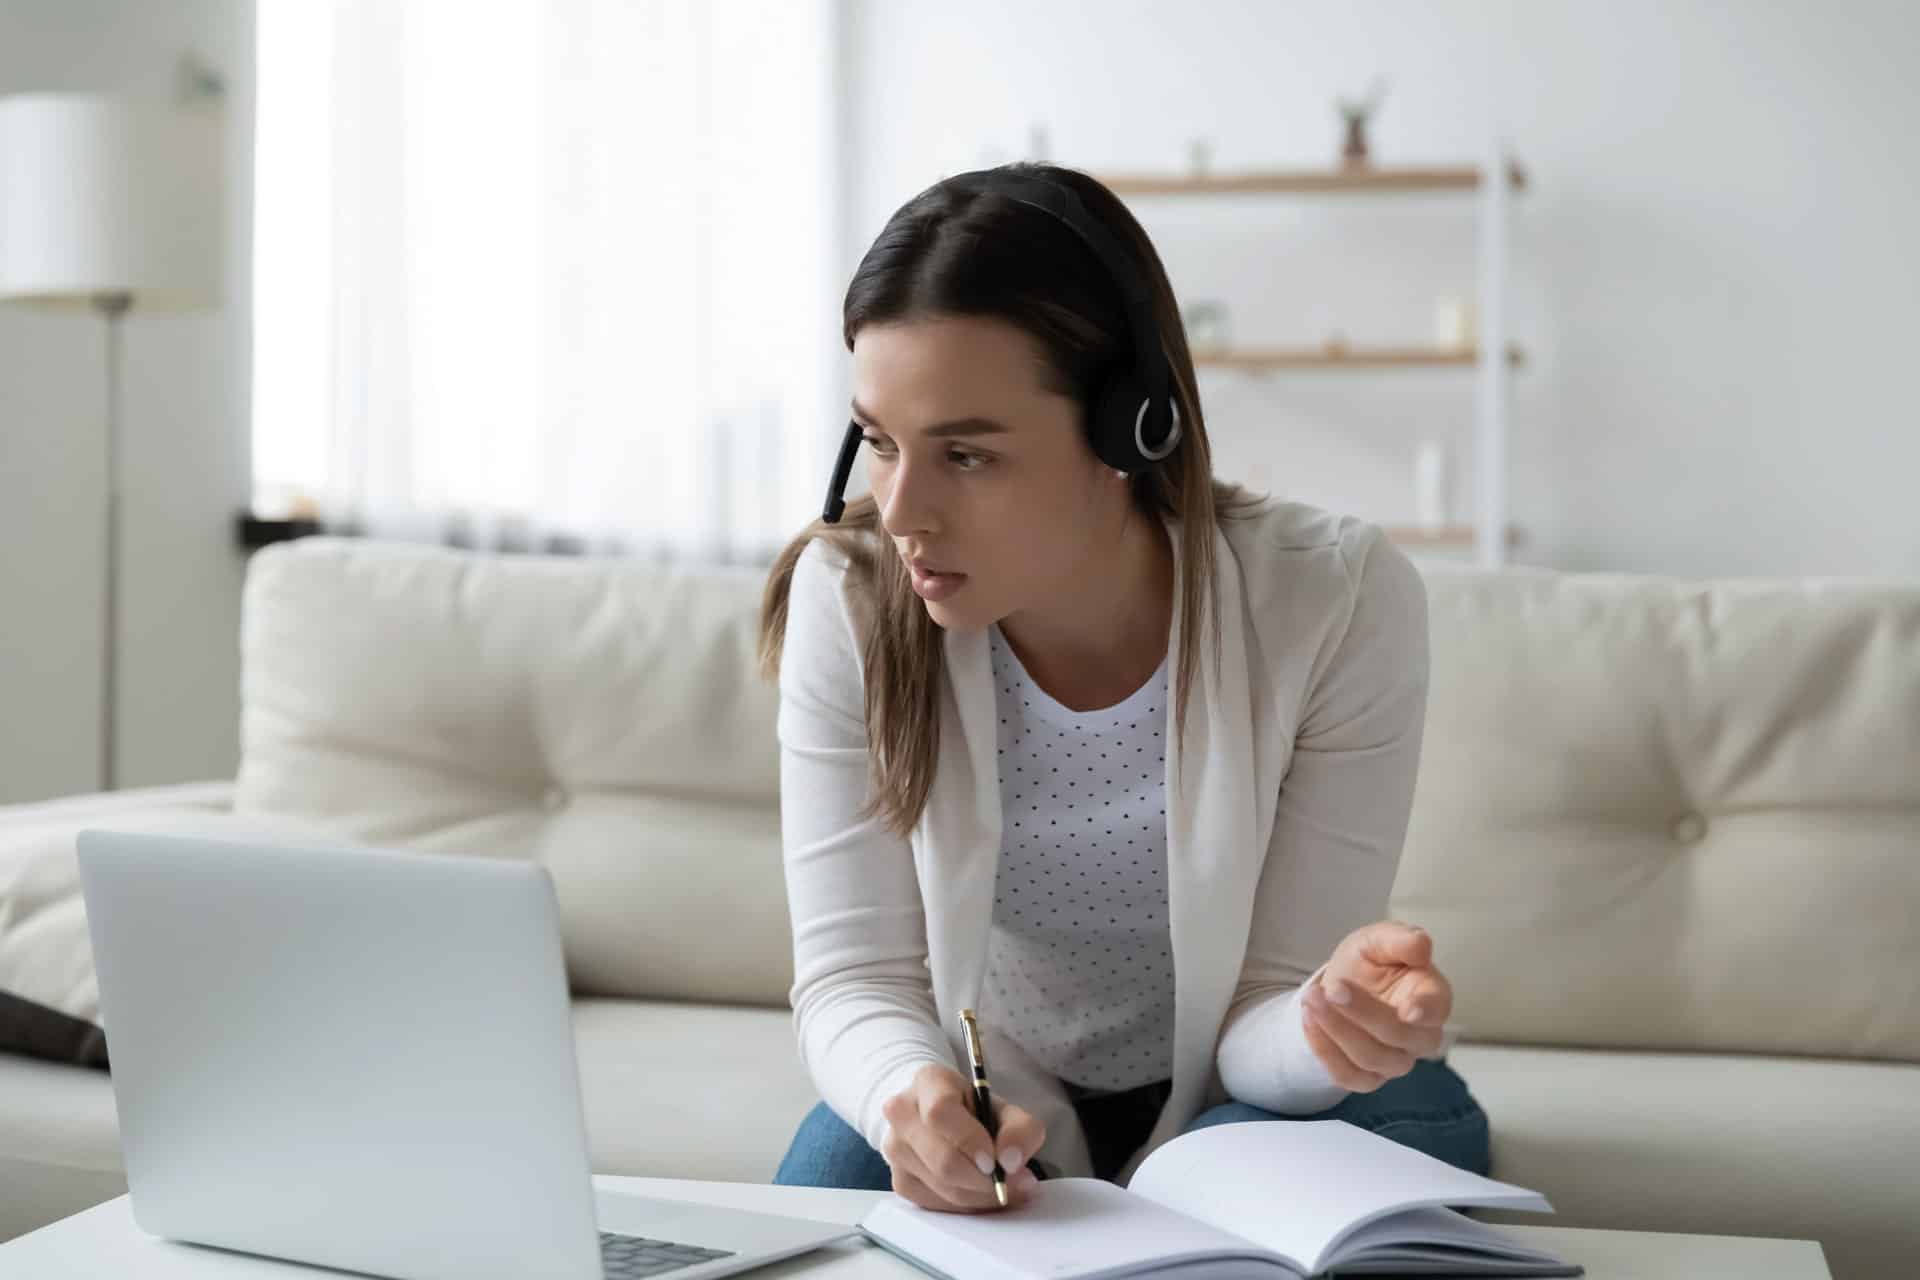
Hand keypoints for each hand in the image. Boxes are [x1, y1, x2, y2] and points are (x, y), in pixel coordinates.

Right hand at [878, 1063, 1044, 1212]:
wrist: (942, 1119)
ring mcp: (894, 1148)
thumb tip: (1011, 1162)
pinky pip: (934, 1203)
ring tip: (1003, 1189)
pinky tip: (979, 1193)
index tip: (995, 1161)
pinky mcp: (898, 1179)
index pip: (940, 1112)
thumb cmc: (975, 1113)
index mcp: (929, 1082)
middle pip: (940, 1157)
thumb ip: (1020, 1130)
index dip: (969, 1140)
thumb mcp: (1006, 1110)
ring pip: (940, 1185)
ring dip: (978, 1195)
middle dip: (981, 1179)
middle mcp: (902, 1112)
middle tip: (1011, 1183)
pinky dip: (964, 1205)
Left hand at [1302, 920, 1452, 1092]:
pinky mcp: (1368, 1078)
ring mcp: (1395, 1061)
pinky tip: (1308, 1019)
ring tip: (1311, 998)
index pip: (1437, 1008)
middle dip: (1364, 1013)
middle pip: (1399, 1036)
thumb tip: (1421, 944)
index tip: (1409, 1011)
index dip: (1426, 1010)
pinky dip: (1324, 1049)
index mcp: (1432, 997)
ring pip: (1372, 1059)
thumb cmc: (1369, 964)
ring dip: (1337, 1029)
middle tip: (1333, 988)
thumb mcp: (1377, 940)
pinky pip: (1347, 1075)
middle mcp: (1420, 1036)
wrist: (1339, 988)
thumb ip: (1399, 939)